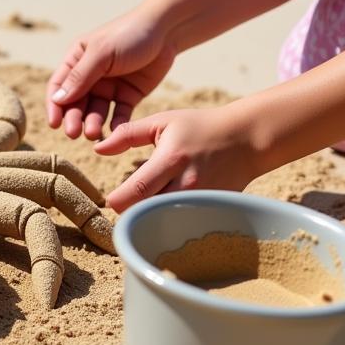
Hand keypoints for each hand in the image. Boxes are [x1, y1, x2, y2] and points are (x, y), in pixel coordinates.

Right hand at [46, 10, 176, 140]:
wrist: (166, 31)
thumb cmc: (129, 34)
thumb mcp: (102, 53)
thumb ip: (80, 76)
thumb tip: (58, 99)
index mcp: (77, 60)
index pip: (59, 86)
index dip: (55, 106)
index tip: (54, 124)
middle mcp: (90, 75)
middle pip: (76, 102)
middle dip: (74, 118)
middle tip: (74, 134)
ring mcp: (109, 87)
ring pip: (96, 111)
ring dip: (92, 123)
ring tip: (94, 134)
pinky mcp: (128, 95)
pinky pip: (119, 114)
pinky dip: (116, 124)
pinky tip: (115, 132)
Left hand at [95, 106, 261, 212]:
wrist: (246, 139)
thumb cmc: (199, 127)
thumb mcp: (161, 122)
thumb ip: (127, 134)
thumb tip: (97, 148)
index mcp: (170, 161)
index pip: (136, 191)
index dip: (117, 200)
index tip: (109, 200)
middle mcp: (186, 185)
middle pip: (148, 212)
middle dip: (131, 212)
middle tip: (126, 203)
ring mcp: (201, 201)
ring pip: (165, 220)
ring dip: (151, 216)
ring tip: (146, 205)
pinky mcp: (211, 210)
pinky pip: (184, 221)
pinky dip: (171, 218)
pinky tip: (166, 209)